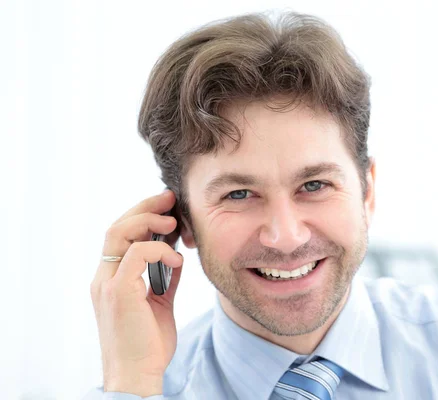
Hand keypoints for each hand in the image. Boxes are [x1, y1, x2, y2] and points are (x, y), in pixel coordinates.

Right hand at [90, 190, 183, 395]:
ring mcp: (107, 285)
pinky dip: (159, 250)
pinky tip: (177, 258)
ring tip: (173, 222)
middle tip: (170, 198)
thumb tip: (176, 254)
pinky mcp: (119, 293)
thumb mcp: (160, 302)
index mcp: (111, 279)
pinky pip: (136, 255)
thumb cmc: (148, 343)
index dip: (142, 215)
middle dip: (145, 207)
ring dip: (149, 221)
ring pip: (119, 233)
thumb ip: (164, 277)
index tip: (168, 205)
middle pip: (116, 227)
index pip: (120, 235)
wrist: (137, 376)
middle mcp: (104, 278)